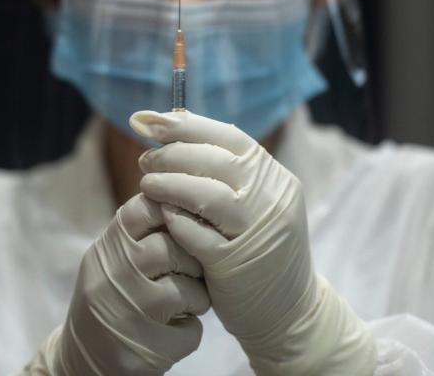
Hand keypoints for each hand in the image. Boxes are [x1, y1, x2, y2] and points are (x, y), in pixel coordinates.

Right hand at [24, 194, 209, 374]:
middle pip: (172, 246)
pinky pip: (192, 327)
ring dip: (196, 295)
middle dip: (191, 259)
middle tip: (190, 269)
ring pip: (188, 288)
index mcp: (107, 249)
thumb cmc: (108, 297)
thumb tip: (179, 197)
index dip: (171, 210)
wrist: (83, 359)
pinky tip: (174, 328)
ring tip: (186, 300)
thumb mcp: (110, 258)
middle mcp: (116, 275)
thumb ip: (137, 232)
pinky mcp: (150, 345)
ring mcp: (133, 311)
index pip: (144, 208)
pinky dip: (190, 328)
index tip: (183, 222)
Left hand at [130, 110, 375, 374]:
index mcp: (276, 179)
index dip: (188, 126)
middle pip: (216, 161)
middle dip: (172, 154)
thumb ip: (225, 170)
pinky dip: (176, 220)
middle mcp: (272, 200)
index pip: (230, 138)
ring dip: (169, 184)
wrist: (288, 312)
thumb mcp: (254, 204)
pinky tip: (162, 215)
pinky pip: (198, 235)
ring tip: (146, 184)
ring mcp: (256, 233)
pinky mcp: (235, 264)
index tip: (151, 122)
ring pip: (208, 194)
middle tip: (145, 159)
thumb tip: (175, 123)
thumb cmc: (258, 249)